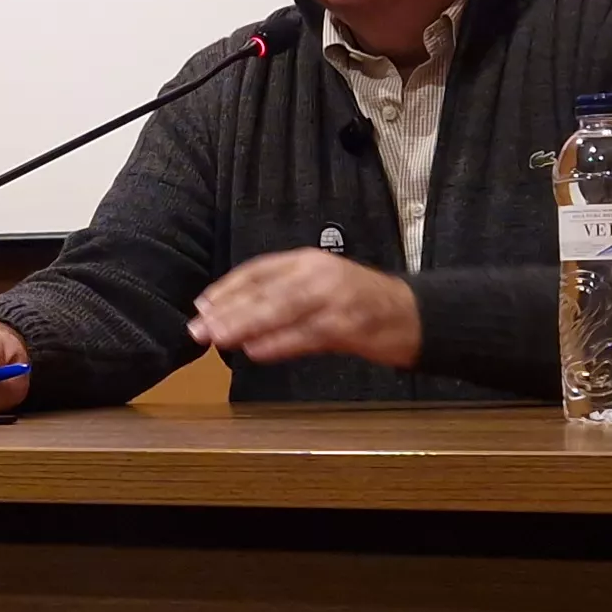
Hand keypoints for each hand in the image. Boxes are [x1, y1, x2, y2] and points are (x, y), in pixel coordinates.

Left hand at [187, 250, 422, 367]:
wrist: (414, 315)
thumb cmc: (360, 304)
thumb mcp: (318, 287)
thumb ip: (281, 295)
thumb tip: (233, 313)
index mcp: (308, 260)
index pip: (258, 270)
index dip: (227, 288)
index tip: (201, 305)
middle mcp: (319, 273)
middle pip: (265, 291)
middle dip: (228, 311)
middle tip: (197, 328)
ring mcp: (335, 298)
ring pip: (282, 311)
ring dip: (246, 326)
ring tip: (217, 338)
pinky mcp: (349, 326)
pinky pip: (306, 335)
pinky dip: (279, 343)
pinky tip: (255, 351)